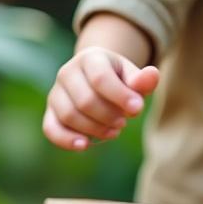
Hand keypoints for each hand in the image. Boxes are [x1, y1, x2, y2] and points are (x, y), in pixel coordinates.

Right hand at [42, 46, 158, 149]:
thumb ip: (142, 79)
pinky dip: (66, 139)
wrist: (97, 77)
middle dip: (109, 116)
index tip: (138, 109)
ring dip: (95, 128)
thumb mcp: (132, 75)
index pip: (101, 78)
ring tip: (114, 131)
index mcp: (90, 58)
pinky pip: (51, 128)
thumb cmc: (119, 79)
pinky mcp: (50, 112)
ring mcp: (56, 93)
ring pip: (69, 116)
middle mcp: (67, 72)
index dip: (120, 96)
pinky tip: (85, 145)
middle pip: (85, 100)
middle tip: (124, 122)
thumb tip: (152, 76)